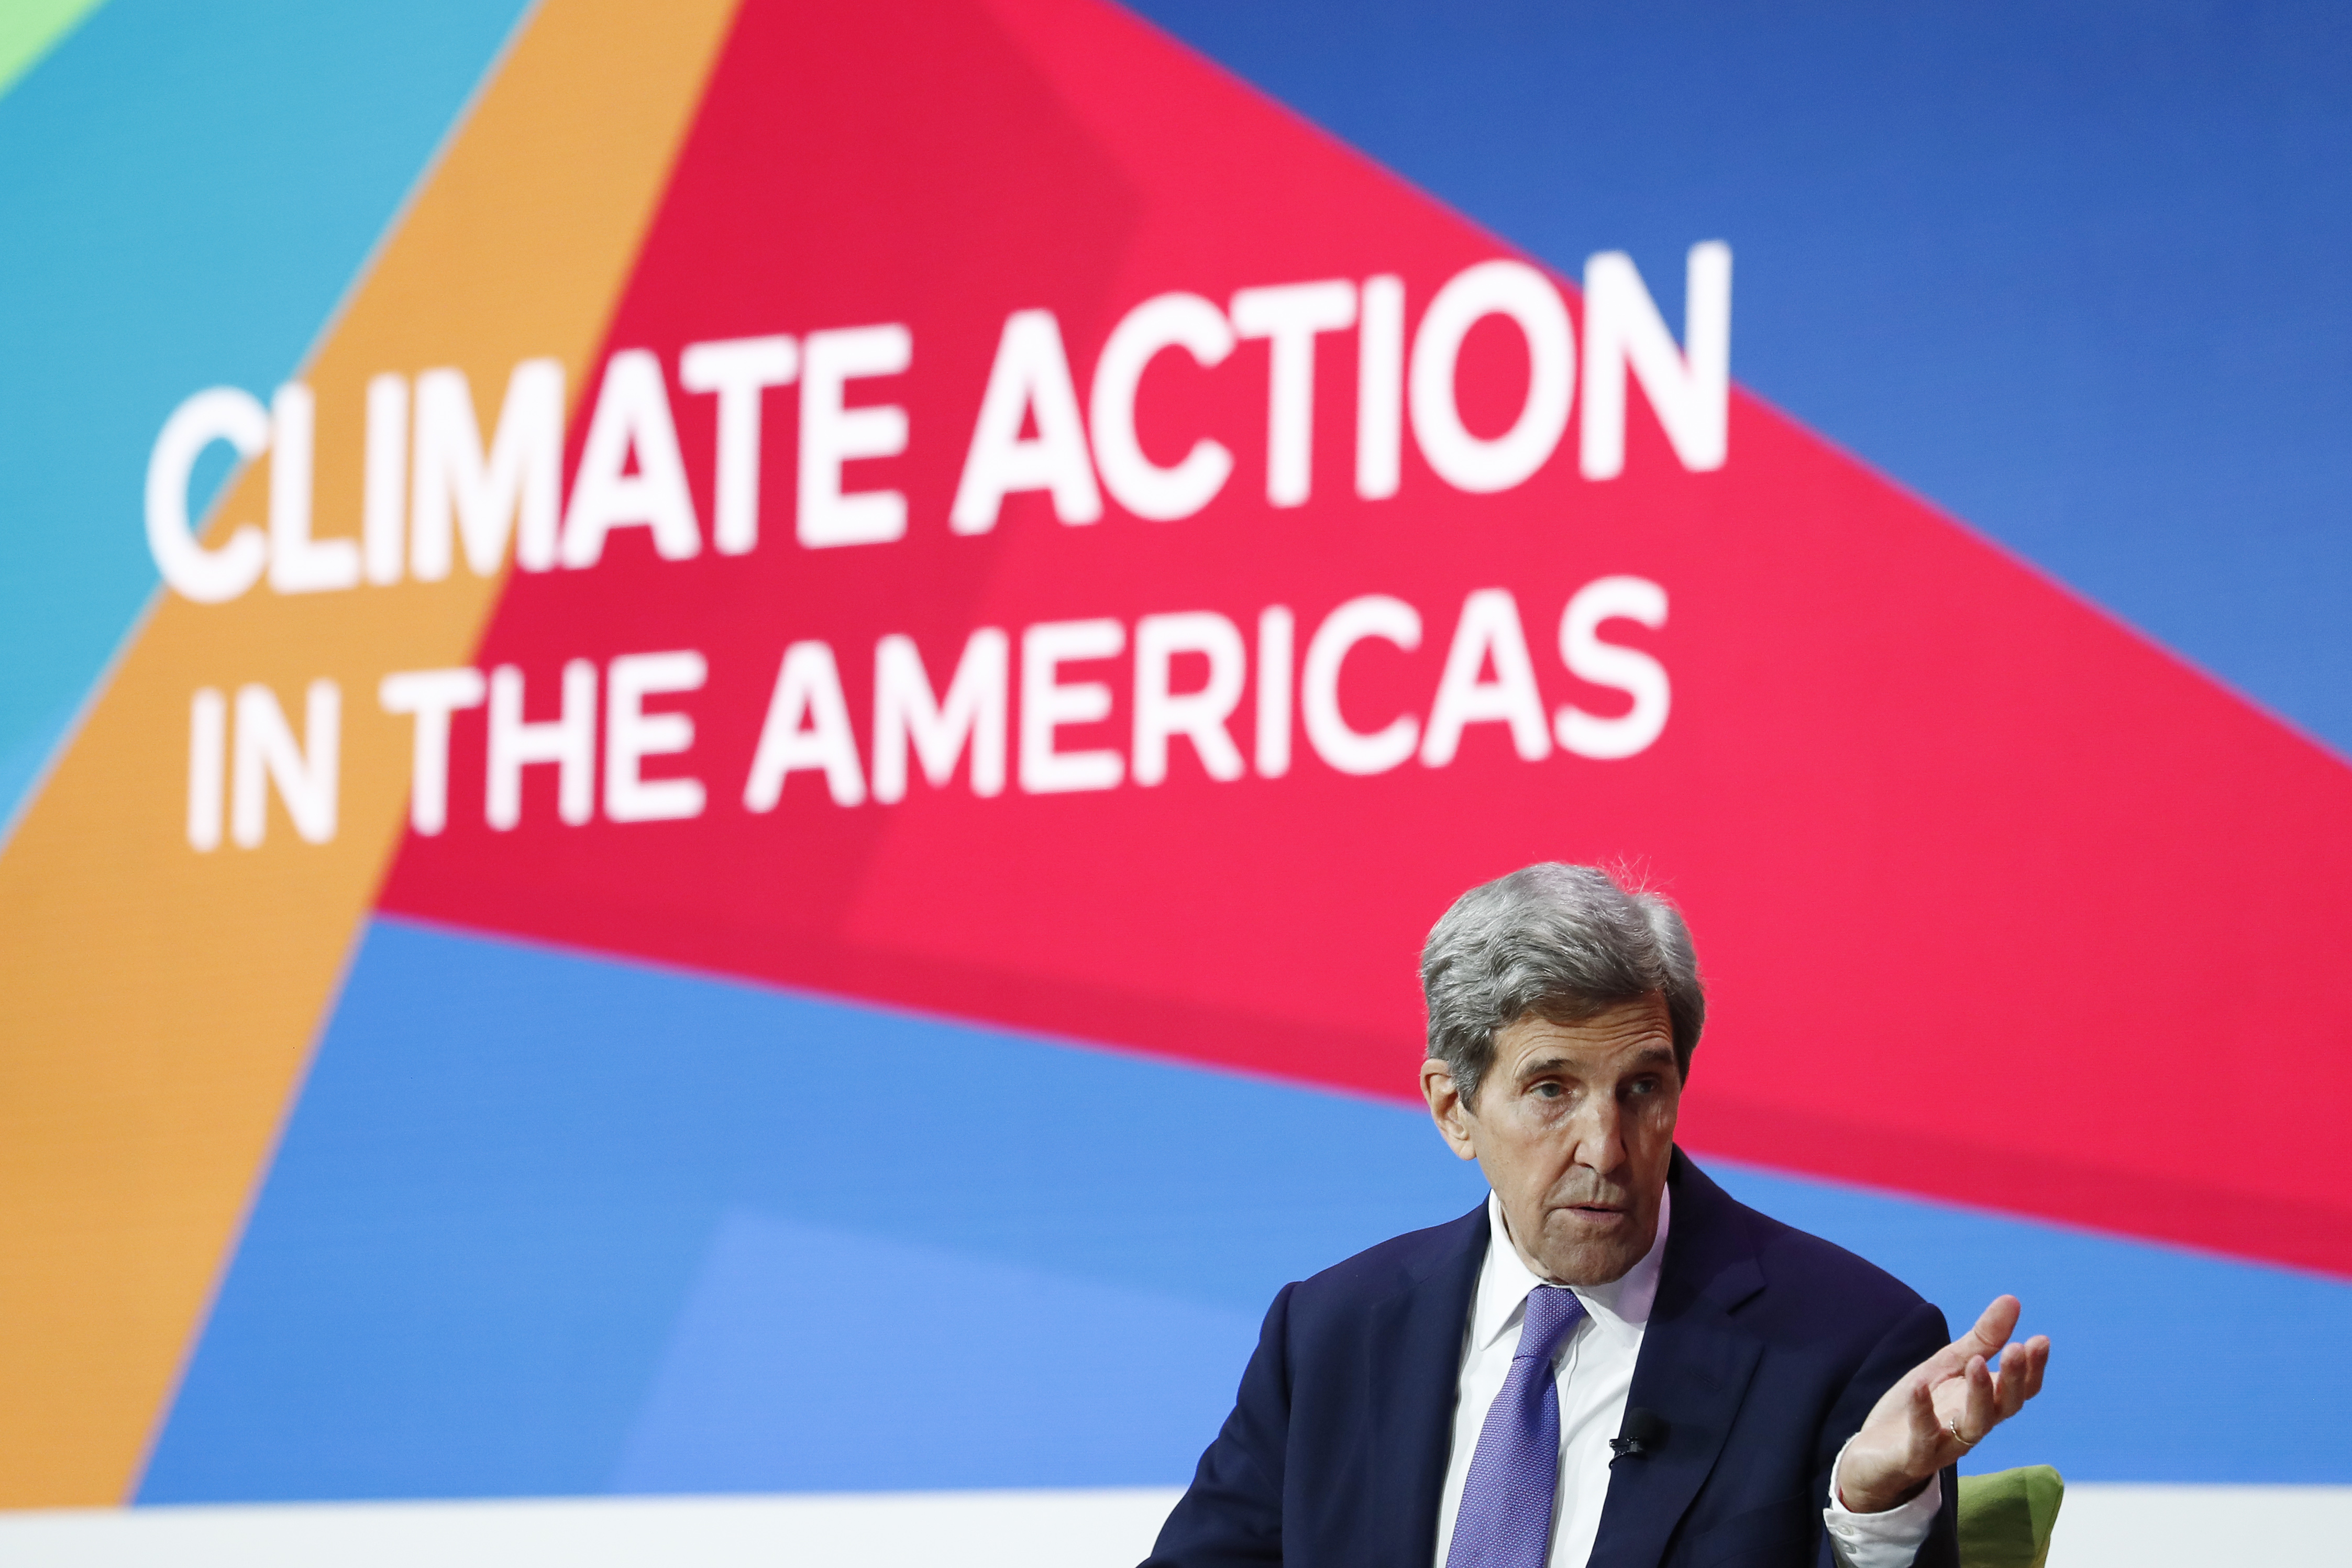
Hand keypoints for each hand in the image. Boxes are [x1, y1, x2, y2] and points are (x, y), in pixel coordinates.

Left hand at [1835, 1295, 2050, 1514]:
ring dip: (1979, 1395)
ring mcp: (1945, 1444)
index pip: (2019, 1390)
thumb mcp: (1947, 1366)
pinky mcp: (1915, 1456)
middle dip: (2014, 1380)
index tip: (2040, 1339)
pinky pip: (1923, 1437)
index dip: (2032, 1369)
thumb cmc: (1919, 1407)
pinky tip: (1920, 1385)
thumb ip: (1980, 1340)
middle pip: (2004, 1408)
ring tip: (1977, 1363)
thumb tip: (2013, 1300)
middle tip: (2018, 1349)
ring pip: (1974, 1425)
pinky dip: (1923, 1412)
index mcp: (1982, 1404)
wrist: (1875, 1455)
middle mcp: (1971, 1426)